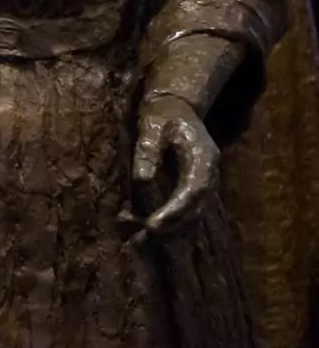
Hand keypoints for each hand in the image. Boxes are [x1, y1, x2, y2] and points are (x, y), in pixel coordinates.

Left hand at [131, 94, 219, 235]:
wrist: (178, 108)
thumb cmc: (163, 114)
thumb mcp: (152, 124)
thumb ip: (148, 149)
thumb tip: (142, 179)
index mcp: (203, 159)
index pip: (192, 191)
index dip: (174, 211)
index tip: (152, 225)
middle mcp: (209, 176)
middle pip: (196, 210)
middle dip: (170, 227)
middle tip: (142, 239)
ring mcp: (205, 185)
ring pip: (192, 217)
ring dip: (168, 231)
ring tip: (138, 239)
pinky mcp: (194, 191)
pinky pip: (185, 214)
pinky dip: (167, 224)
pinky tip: (140, 228)